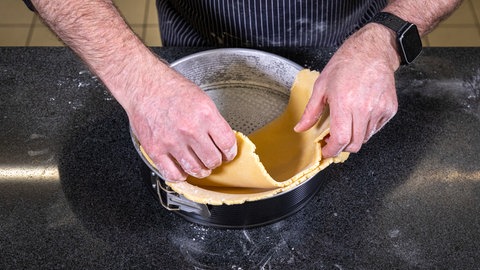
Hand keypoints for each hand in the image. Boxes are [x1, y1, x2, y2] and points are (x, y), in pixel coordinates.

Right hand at [128, 67, 236, 181]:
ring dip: (200, 170)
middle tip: (212, 159)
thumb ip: (213, 121)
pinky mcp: (155, 149)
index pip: (227, 144)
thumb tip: (222, 140)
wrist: (143, 85)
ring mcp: (172, 141)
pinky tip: (182, 170)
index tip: (227, 153)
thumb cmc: (171, 88)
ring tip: (199, 165)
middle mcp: (190, 129)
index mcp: (205, 114)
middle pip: (213, 160)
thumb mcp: (201, 99)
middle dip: (215, 162)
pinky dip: (180, 176)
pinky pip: (173, 174)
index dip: (230, 152)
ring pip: (195, 170)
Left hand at [295, 24, 399, 156]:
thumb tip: (301, 128)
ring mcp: (379, 109)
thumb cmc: (346, 64)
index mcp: (345, 103)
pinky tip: (360, 115)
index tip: (326, 150)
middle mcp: (364, 109)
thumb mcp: (322, 86)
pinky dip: (367, 128)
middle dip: (342, 147)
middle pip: (354, 144)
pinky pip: (377, 128)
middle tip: (333, 139)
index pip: (340, 140)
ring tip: (347, 123)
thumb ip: (311, 111)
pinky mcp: (390, 108)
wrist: (372, 50)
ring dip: (354, 137)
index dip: (332, 150)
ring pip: (366, 138)